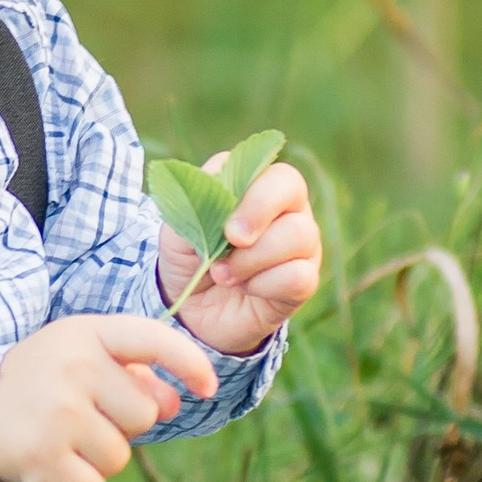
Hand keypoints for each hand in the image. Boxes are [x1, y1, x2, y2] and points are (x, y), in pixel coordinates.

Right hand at [0, 313, 217, 481]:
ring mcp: (58, 413)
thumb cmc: (42, 382)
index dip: (189, 363)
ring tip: (64, 440)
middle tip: (81, 416)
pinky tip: (57, 469)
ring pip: (121, 456)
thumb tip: (175, 402)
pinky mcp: (44, 458)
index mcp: (86, 334)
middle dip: (123, 425)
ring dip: (99, 459)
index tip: (208, 387)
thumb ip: (131, 371)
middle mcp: (73, 367)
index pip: (153, 339)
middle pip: (145, 414)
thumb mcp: (80, 357)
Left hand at [157, 155, 320, 358]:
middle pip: (294, 192)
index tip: (226, 226)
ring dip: (253, 259)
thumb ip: (196, 199)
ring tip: (223, 274)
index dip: (255, 196)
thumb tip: (218, 182)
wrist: (190, 309)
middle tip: (229, 243)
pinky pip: (300, 276)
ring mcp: (300, 246)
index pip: (277, 173)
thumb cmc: (189, 257)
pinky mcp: (302, 282)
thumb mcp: (178, 226)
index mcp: (258, 186)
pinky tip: (246, 289)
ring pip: (301, 235)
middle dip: (256, 218)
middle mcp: (287, 210)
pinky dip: (265, 285)